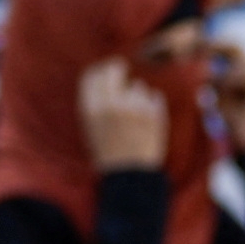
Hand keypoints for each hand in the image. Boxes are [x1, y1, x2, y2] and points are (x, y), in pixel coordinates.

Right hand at [76, 56, 171, 175]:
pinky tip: (146, 124)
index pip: (92, 75)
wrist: (131, 175)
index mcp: (91, 110)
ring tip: (135, 121)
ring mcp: (133, 107)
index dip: (100, 70)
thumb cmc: (110, 152)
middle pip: (114, 71)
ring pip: (138, 87)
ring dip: (137, 97)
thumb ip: (96, 101)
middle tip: (121, 68)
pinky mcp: (153, 112)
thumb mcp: (92, 127)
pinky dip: (152, 106)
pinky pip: (153, 97)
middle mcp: (111, 105)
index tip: (106, 68)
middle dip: (118, 69)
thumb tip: (102, 72)